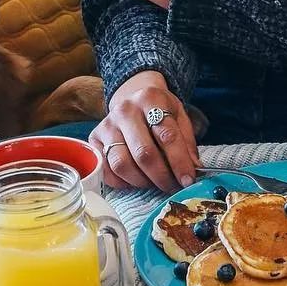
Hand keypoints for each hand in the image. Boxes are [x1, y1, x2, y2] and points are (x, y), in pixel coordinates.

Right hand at [90, 70, 202, 192]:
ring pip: (122, 164)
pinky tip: (136, 180)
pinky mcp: (93, 140)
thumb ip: (186, 141)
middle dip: (161, 176)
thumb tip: (193, 170)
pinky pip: (106, 170)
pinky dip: (122, 182)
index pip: (167, 136)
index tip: (188, 179)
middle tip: (172, 186)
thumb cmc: (158, 110)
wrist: (132, 98)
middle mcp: (125, 110)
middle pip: (144, 153)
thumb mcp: (178, 115)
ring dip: (142, 181)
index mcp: (150, 99)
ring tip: (155, 183)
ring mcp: (106, 126)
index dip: (179, 162)